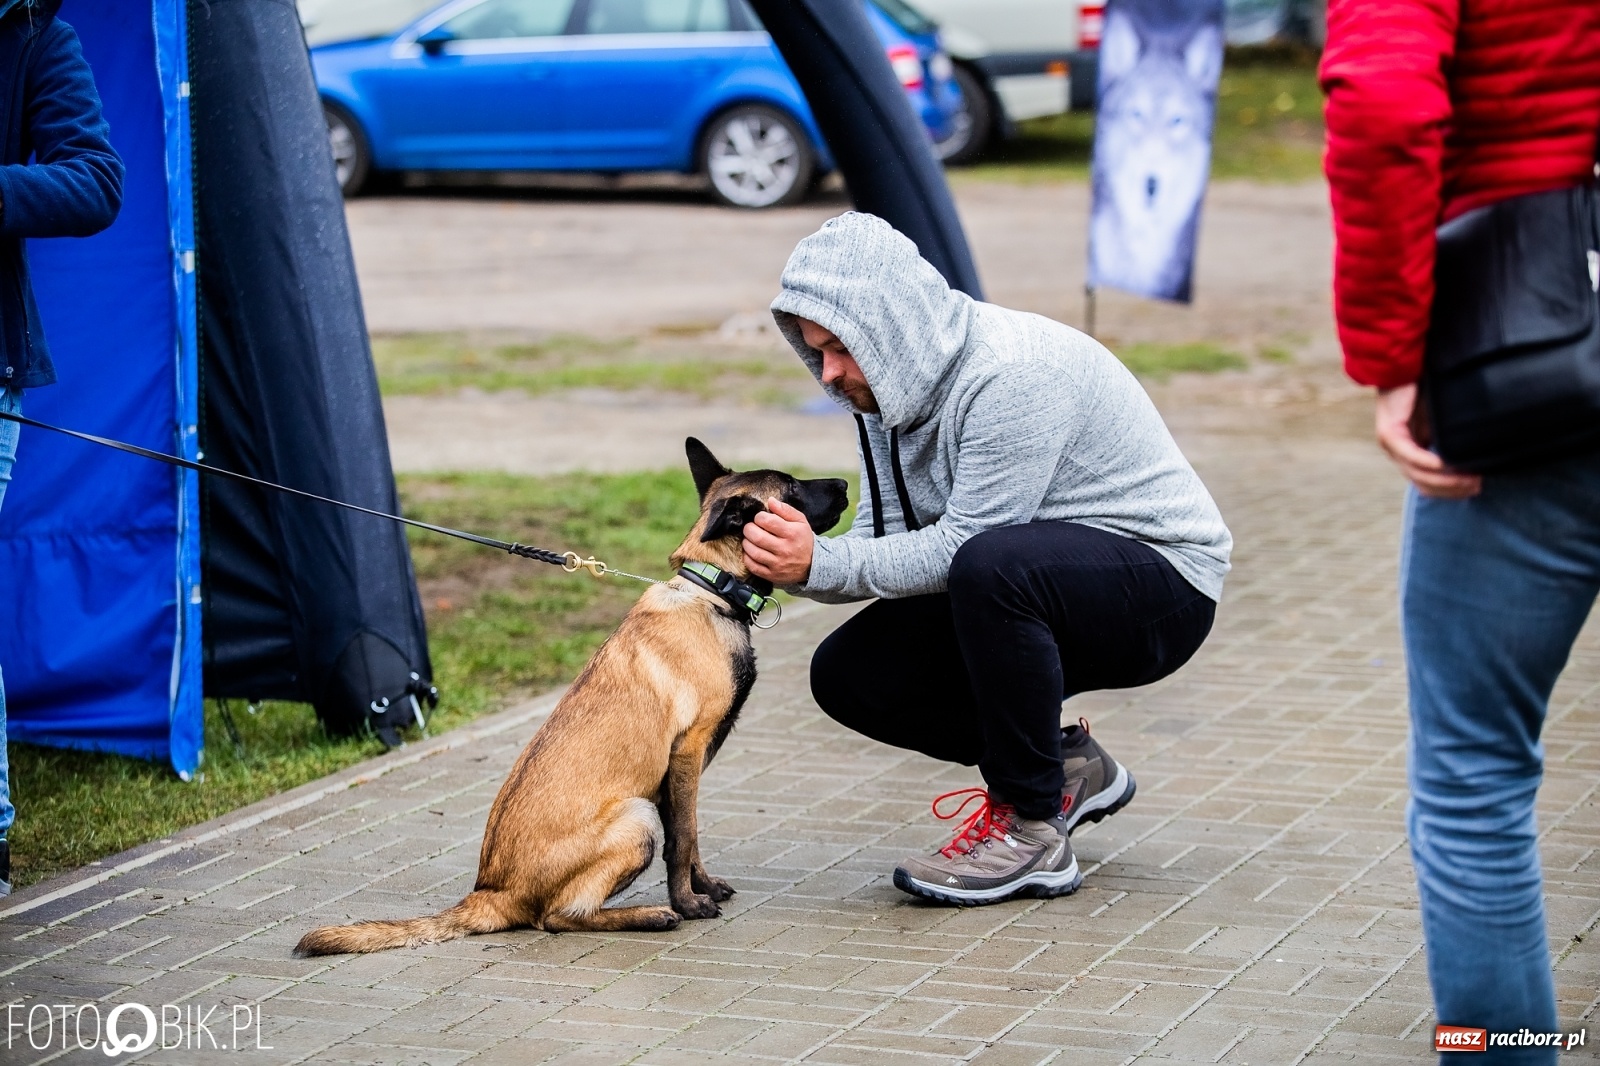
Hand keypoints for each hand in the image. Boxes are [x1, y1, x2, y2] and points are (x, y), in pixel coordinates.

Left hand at [742, 497, 813, 584]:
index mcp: (792, 533)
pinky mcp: (772, 575)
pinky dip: (747, 558)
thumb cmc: (803, 540)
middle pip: (757, 537)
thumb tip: (770, 500)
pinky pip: (753, 567)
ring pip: (753, 552)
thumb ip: (785, 509)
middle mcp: (785, 549)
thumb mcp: (800, 521)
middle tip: (750, 528)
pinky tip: (751, 552)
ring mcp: (778, 564)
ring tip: (749, 539)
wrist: (813, 565)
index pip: (767, 521)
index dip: (759, 517)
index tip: (760, 518)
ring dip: (746, 543)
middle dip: (749, 529)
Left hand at [1375, 384, 1481, 498]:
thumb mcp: (1441, 418)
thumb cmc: (1424, 388)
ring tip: (1471, 478)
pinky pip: (1413, 456)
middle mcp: (1398, 453)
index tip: (1476, 488)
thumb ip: (1450, 436)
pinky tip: (1449, 466)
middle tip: (1477, 486)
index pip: (1427, 483)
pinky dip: (1432, 464)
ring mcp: (1391, 446)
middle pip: (1424, 484)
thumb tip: (1475, 454)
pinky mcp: (1389, 434)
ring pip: (1419, 475)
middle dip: (1452, 489)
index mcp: (1409, 452)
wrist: (1403, 364)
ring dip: (1446, 480)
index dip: (1451, 490)